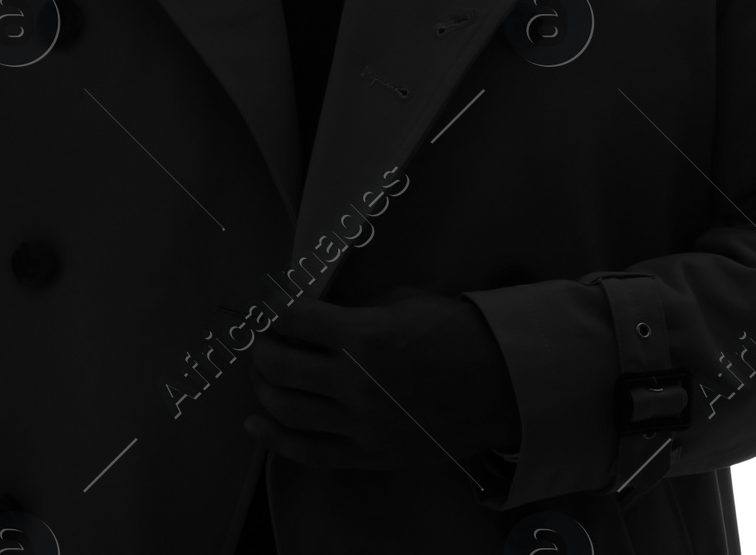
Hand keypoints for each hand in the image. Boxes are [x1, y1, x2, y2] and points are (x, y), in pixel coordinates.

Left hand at [244, 286, 519, 471]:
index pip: (291, 318)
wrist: (499, 383)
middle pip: (278, 364)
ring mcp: (361, 424)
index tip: (261, 300)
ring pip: (286, 409)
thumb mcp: (400, 302)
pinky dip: (275, 439)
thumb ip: (352, 311)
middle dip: (260, 345)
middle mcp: (355, 383)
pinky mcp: (370, 455)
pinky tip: (256, 424)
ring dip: (263, 387)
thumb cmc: (453, 331)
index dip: (268, 306)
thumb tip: (312, 318)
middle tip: (261, 335)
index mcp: (362, 336)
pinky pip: (310, 452)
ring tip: (263, 372)